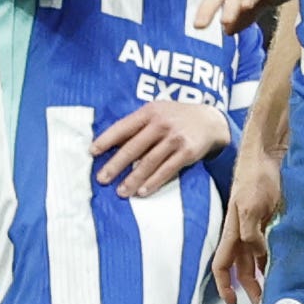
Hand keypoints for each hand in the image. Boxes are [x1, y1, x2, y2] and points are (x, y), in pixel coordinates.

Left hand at [92, 97, 235, 196]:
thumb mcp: (157, 113)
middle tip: (102, 179)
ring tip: (121, 192)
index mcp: (149, 112)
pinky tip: (142, 192)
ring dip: (133, 179)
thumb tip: (109, 144)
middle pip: (134, 147)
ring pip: (149, 162)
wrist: (210, 120)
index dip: (107, 140)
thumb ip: (137, 125)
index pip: (123, 127)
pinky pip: (167, 170)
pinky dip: (154, 182)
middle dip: (116, 165)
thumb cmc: (176, 118)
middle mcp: (161, 124)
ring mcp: (175, 138)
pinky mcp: (187, 153)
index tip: (93, 152)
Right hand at [216, 152, 282, 303]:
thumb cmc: (255, 178)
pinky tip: (285, 267)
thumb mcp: (250, 206)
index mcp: (232, 233)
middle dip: (250, 289)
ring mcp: (256, 228)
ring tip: (276, 292)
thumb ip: (251, 232)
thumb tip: (257, 254)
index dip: (224, 286)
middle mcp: (242, 234)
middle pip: (242, 269)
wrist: (268, 156)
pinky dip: (274, 259)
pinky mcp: (270, 221)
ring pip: (256, 260)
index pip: (222, 266)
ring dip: (263, 277)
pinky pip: (270, 247)